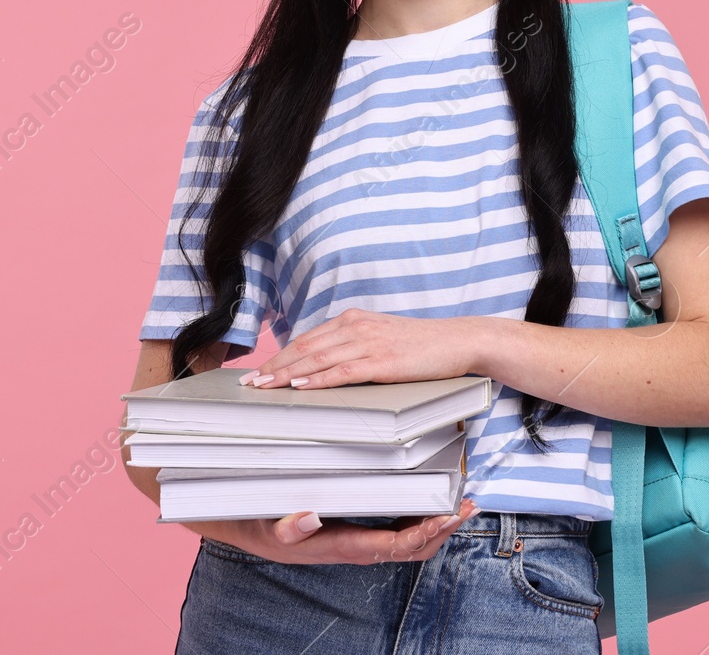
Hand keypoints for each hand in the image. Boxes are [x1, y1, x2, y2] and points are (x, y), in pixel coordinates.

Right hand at [185, 497, 480, 564]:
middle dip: (440, 530)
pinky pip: (393, 527)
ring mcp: (354, 537)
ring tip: (459, 500)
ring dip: (434, 523)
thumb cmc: (254, 520)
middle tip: (468, 505)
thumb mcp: (264, 524)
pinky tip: (429, 494)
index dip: (422, 532)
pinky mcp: (353, 526)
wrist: (237, 523)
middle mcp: (351, 545)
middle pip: (408, 547)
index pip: (390, 545)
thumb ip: (286, 526)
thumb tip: (308, 517)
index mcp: (335, 545)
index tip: (448, 516)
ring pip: (404, 539)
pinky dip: (417, 514)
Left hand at [242, 309, 483, 389]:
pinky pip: (343, 372)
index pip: (306, 340)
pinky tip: (300, 388)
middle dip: (274, 367)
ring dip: (287, 375)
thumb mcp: (381, 339)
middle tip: (249, 384)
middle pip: (305, 349)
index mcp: (353, 319)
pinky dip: (318, 381)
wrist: (459, 341)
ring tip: (264, 388)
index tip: (258, 372)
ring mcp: (369, 343)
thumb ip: (353, 348)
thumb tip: (323, 370)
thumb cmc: (421, 345)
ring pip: (317, 360)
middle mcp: (356, 326)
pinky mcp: (382, 362)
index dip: (279, 357)